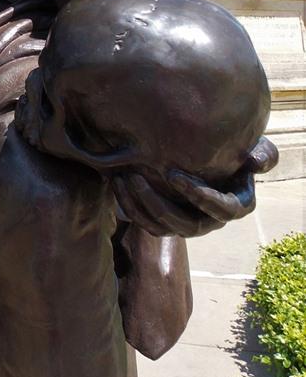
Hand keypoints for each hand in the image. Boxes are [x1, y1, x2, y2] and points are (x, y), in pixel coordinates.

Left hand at [113, 136, 277, 237]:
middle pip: (184, 224)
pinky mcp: (166, 223)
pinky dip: (129, 206)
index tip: (175, 175)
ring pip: (160, 226)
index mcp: (235, 206)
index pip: (221, 209)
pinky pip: (145, 223)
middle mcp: (210, 221)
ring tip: (122, 179)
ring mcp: (187, 225)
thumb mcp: (254, 149)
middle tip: (136, 178)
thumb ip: (261, 154)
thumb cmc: (235, 152)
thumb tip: (255, 162)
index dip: (199, 195)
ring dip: (138, 205)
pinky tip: (116, 183)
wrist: (207, 158)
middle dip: (157, 202)